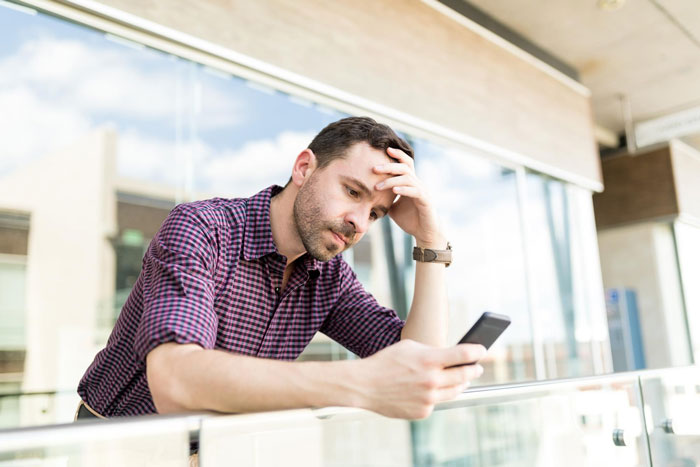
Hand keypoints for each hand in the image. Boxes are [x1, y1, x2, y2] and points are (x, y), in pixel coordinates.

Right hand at [353, 340, 485, 418]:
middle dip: (474, 369)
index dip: (478, 351)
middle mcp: (432, 380)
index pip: (464, 354)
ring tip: (463, 379)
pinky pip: (437, 402)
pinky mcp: (423, 412)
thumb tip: (452, 356)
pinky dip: (437, 395)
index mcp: (430, 360)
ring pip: (455, 391)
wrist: (365, 385)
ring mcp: (428, 399)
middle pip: (465, 375)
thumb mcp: (410, 347)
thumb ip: (433, 351)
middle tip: (477, 367)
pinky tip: (433, 389)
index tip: (483, 350)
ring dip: (461, 384)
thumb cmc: (387, 361)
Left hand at [374, 148, 444, 247]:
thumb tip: (367, 196)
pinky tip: (394, 191)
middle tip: (374, 168)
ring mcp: (422, 191)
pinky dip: (404, 190)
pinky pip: (415, 191)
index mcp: (410, 183)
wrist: (424, 233)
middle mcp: (418, 184)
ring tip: (378, 186)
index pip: (406, 164)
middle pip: (405, 167)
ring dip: (391, 181)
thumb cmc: (410, 220)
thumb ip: (384, 199)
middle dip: (389, 166)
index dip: (398, 155)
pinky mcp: (426, 201)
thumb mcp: (392, 208)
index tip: (386, 149)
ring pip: (408, 178)